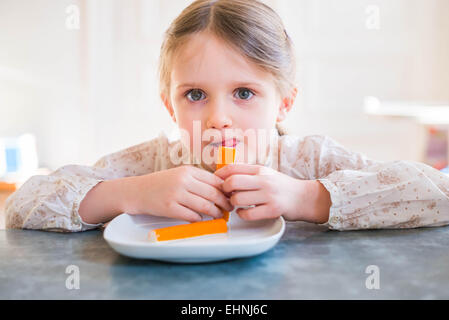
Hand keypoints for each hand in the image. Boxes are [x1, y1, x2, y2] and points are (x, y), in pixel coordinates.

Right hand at [124, 166, 232, 221]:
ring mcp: (176, 194)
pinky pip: (191, 216)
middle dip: (224, 203)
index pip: (214, 180)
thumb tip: (220, 190)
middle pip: (212, 193)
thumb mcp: (179, 175)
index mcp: (188, 171)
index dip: (226, 190)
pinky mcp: (169, 208)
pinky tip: (201, 219)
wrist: (137, 191)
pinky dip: (199, 219)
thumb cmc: (160, 184)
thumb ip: (197, 180)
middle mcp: (183, 181)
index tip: (231, 196)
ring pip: (204, 206)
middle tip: (230, 208)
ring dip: (214, 213)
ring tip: (218, 215)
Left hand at [215, 164, 330, 222]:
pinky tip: (243, 212)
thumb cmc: (281, 186)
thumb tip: (224, 176)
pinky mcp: (273, 209)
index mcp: (260, 170)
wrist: (304, 197)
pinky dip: (242, 214)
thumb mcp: (266, 174)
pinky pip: (248, 213)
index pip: (233, 167)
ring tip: (236, 204)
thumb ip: (248, 174)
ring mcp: (269, 195)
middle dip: (224, 190)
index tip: (215, 181)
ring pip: (238, 198)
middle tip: (226, 195)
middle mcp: (264, 180)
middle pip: (232, 182)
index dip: (219, 175)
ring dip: (232, 203)